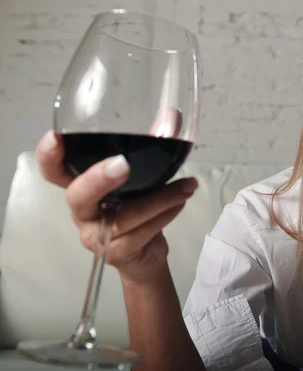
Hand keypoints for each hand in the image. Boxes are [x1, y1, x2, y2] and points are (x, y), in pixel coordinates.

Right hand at [35, 110, 196, 283]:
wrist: (145, 254)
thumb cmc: (138, 207)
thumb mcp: (143, 175)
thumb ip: (153, 144)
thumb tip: (172, 116)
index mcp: (82, 186)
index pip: (54, 171)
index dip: (49, 156)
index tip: (56, 137)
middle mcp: (83, 211)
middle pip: (78, 196)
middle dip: (99, 179)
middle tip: (123, 164)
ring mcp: (96, 235)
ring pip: (124, 217)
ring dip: (160, 198)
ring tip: (186, 187)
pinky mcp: (117, 252)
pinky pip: (141, 233)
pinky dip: (165, 216)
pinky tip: (179, 203)